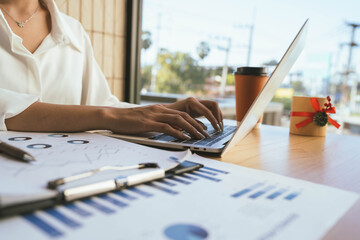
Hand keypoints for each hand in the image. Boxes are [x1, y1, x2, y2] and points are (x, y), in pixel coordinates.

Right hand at [104, 98, 222, 139]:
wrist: (113, 116)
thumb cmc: (128, 120)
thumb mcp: (146, 119)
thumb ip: (157, 122)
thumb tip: (169, 130)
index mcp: (160, 109)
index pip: (182, 113)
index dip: (194, 121)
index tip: (202, 128)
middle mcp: (159, 110)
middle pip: (184, 115)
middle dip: (197, 125)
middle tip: (205, 134)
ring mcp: (154, 115)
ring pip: (178, 120)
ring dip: (191, 128)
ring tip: (199, 136)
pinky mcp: (148, 123)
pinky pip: (167, 127)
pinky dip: (177, 132)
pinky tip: (184, 137)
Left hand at [165, 97, 222, 131]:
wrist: (162, 112)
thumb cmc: (168, 117)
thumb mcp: (179, 121)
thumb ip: (191, 123)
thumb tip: (204, 129)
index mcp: (191, 102)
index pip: (207, 110)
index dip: (213, 120)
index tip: (216, 128)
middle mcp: (196, 100)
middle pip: (214, 105)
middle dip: (218, 116)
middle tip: (220, 128)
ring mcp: (197, 103)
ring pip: (214, 107)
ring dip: (218, 117)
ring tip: (219, 127)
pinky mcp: (198, 107)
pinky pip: (210, 110)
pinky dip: (214, 117)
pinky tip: (215, 125)